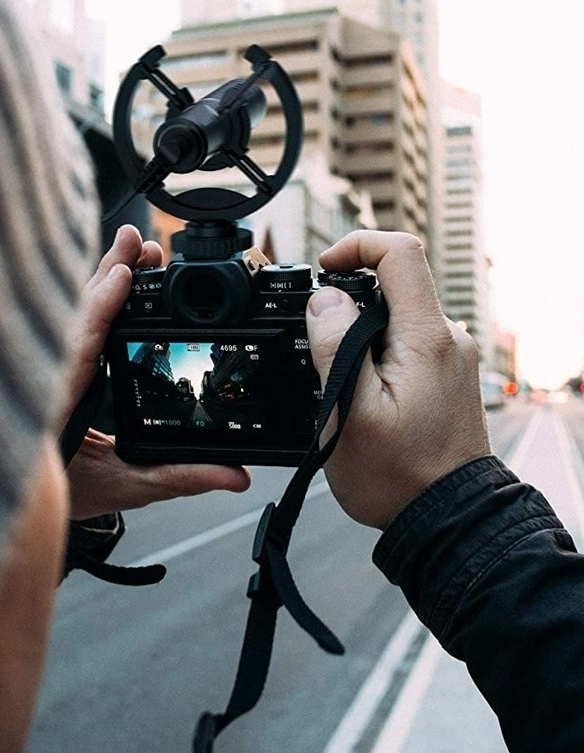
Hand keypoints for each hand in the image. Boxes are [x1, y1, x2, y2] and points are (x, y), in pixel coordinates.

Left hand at [61, 225, 250, 519]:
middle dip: (109, 274)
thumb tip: (235, 474)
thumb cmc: (68, 496)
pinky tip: (114, 282)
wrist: (28, 508)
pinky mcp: (58, 368)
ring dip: (103, 280)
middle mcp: (47, 379)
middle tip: (141, 245)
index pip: (77, 348)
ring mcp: (49, 370)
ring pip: (71, 316)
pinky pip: (74, 326)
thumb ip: (181, 476)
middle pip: (75, 316)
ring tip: (135, 254)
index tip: (122, 274)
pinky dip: (95, 299)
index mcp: (56, 406)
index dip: (99, 308)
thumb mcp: (128, 487)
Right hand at [306, 230, 490, 529]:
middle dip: (346, 302)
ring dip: (357, 333)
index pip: (400, 254)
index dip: (356, 247)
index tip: (323, 269)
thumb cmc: (398, 476)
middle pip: (392, 285)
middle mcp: (446, 338)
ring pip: (393, 316)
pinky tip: (359, 392)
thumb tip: (325, 301)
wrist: (444, 518)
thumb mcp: (350, 412)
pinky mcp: (443, 373)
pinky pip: (402, 341)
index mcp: (426, 337)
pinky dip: (373, 352)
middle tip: (317, 346)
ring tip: (337, 383)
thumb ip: (335, 347)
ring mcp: (448, 356)